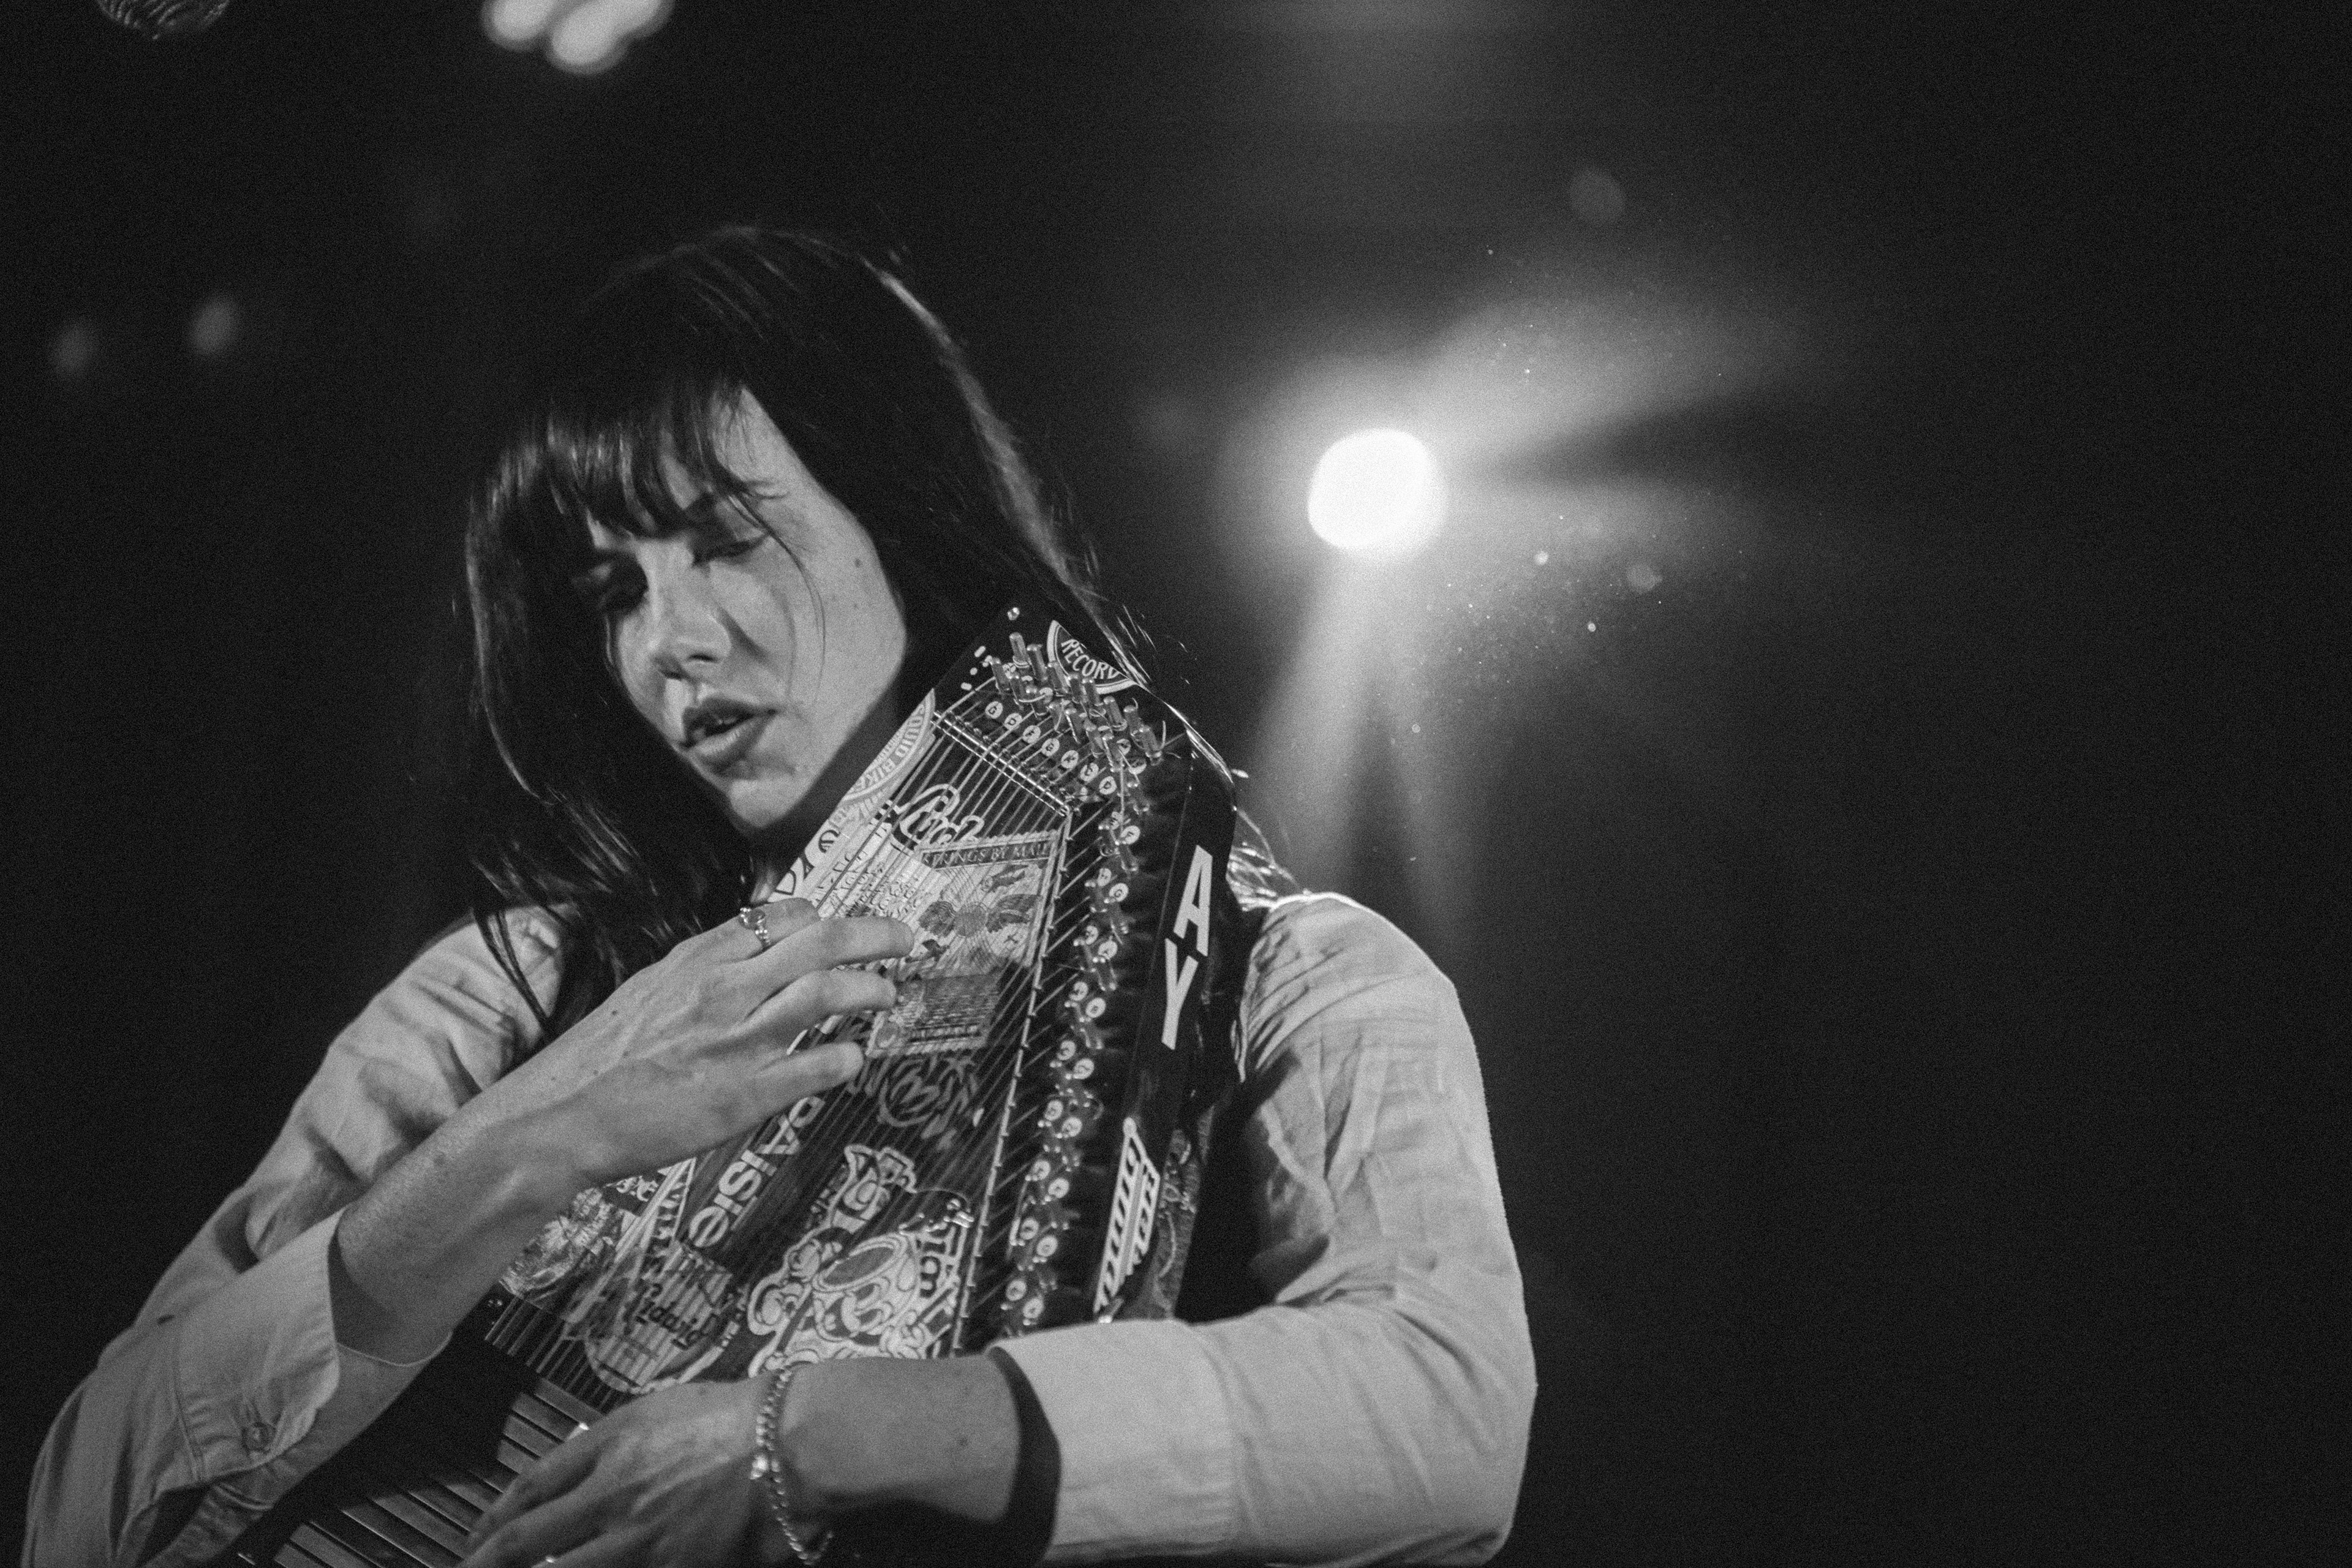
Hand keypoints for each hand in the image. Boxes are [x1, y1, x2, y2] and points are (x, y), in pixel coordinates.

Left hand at [459, 1381, 780, 1567]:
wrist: (791, 1443)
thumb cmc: (733, 1414)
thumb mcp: (659, 1409)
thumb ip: (611, 1439)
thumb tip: (576, 1469)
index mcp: (609, 1447)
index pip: (531, 1488)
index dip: (494, 1517)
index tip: (475, 1535)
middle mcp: (612, 1497)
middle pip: (529, 1541)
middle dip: (487, 1561)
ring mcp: (640, 1542)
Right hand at [495, 900, 915, 1191]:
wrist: (561, 1118)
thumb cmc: (600, 1058)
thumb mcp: (648, 988)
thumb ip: (702, 966)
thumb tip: (750, 945)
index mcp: (697, 959)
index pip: (782, 915)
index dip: (826, 916)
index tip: (846, 925)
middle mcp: (723, 991)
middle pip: (821, 942)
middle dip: (876, 935)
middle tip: (906, 941)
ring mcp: (737, 1042)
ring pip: (827, 995)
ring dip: (872, 990)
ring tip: (889, 995)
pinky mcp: (746, 1096)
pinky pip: (817, 1066)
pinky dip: (848, 1056)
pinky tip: (856, 1056)